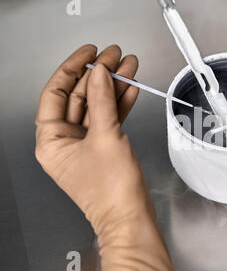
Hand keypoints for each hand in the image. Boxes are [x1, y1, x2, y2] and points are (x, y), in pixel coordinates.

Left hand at [35, 44, 177, 270]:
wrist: (131, 217)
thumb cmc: (112, 191)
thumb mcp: (106, 137)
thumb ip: (102, 101)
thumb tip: (100, 74)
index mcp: (51, 141)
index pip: (57, 93)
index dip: (73, 68)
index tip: (90, 53)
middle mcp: (65, 142)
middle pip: (80, 97)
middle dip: (100, 76)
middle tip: (116, 57)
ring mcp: (85, 145)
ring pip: (97, 106)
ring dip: (114, 87)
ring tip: (129, 67)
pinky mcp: (104, 148)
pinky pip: (109, 119)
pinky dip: (120, 104)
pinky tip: (130, 89)